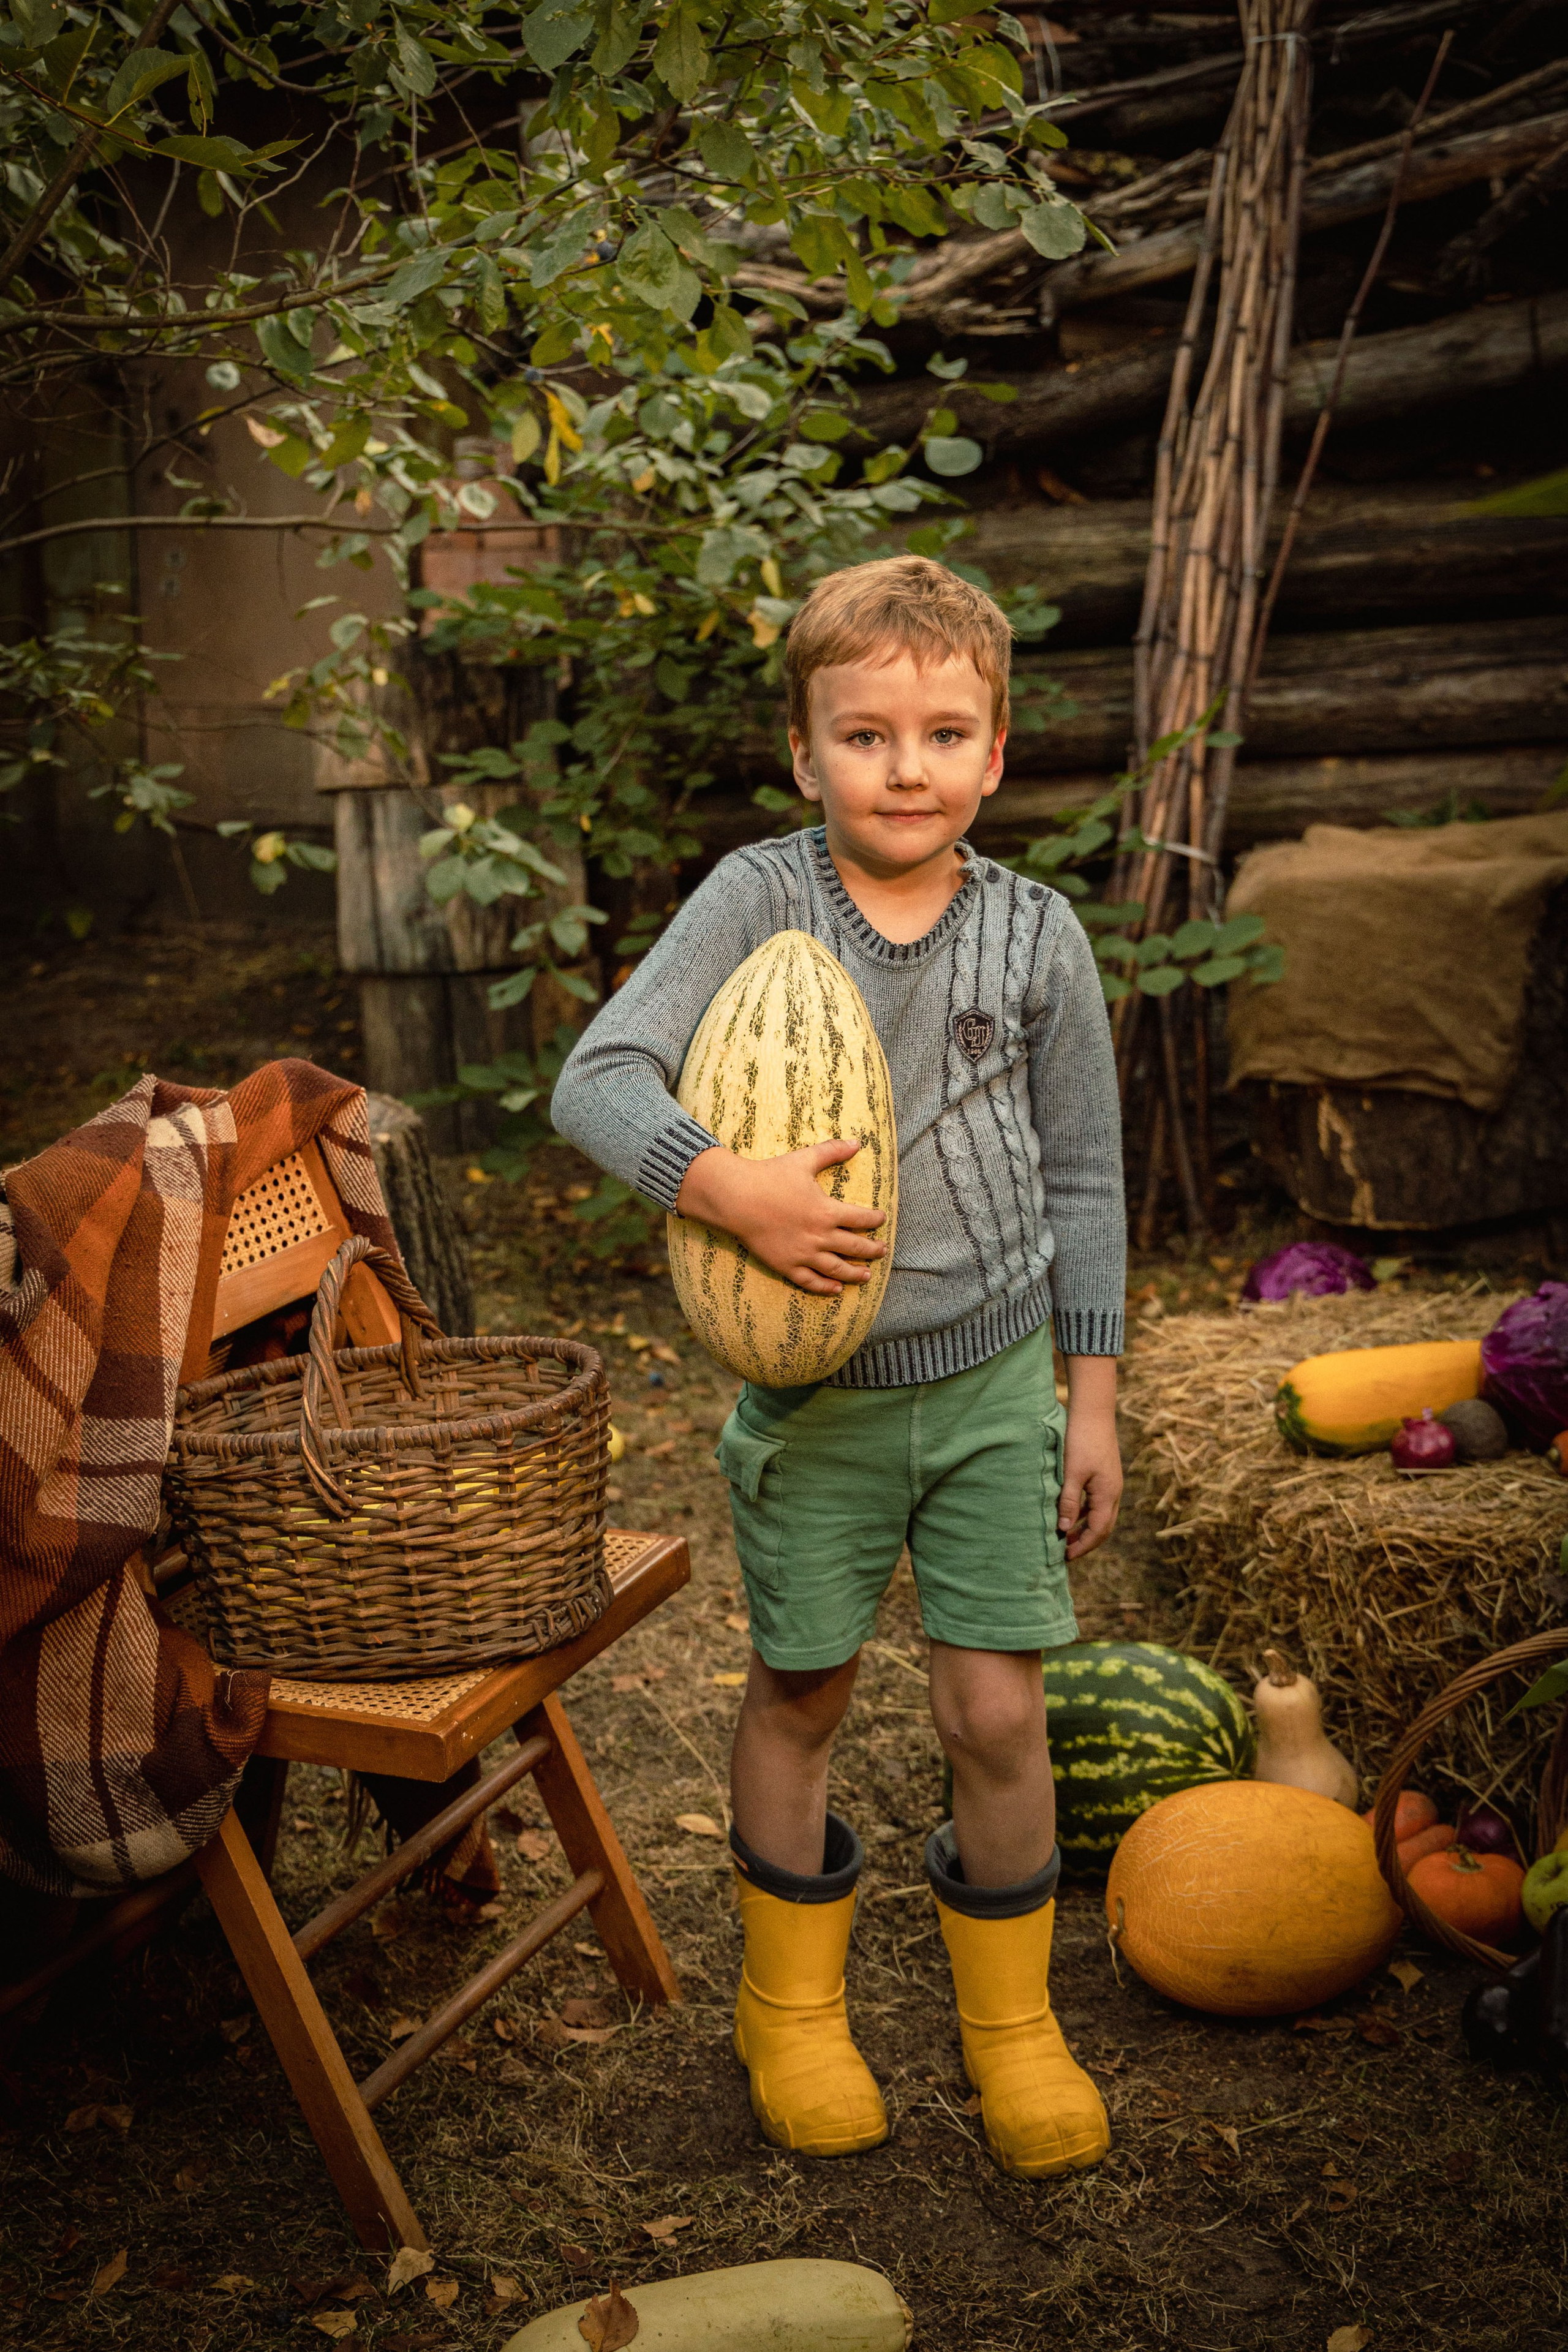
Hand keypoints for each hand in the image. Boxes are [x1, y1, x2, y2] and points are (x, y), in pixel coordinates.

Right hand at [675, 1140, 887, 1296]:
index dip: (875, 1219)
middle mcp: (820, 1236)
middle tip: (882, 1251)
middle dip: (872, 1249)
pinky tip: (836, 1289)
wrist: (736, 1198)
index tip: (881, 1219)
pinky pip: (810, 1281)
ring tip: (867, 1275)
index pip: (861, 1219)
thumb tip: (858, 1142)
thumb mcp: (804, 1159)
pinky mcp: (786, 1265)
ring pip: (837, 1269)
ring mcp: (803, 1254)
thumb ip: (832, 1151)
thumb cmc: (770, 1176)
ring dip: (855, 1273)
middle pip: (855, 1247)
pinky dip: (825, 1287)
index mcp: (827, 1211)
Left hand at [1057, 1357, 1121, 1561]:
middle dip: (1086, 1542)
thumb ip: (1068, 1502)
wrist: (1094, 1412)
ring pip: (1101, 1515)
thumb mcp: (1072, 1473)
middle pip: (1103, 1528)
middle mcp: (1114, 1492)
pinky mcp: (1105, 1475)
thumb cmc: (1081, 1440)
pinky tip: (1071, 1514)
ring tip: (1066, 1537)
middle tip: (1066, 1553)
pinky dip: (1085, 1513)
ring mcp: (1111, 1484)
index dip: (1082, 1546)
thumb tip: (1064, 1530)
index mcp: (1108, 1495)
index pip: (1098, 1531)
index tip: (1065, 1556)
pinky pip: (1097, 1503)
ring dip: (1085, 1528)